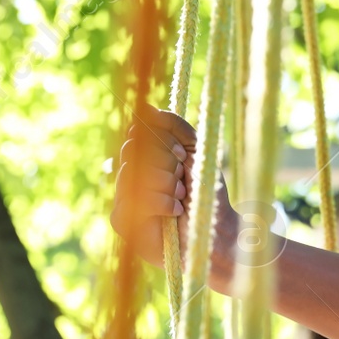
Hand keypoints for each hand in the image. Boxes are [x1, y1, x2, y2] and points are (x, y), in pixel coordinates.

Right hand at [110, 105, 235, 289]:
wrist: (217, 231)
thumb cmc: (206, 194)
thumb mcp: (195, 151)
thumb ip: (174, 127)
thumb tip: (146, 107)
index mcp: (144, 158)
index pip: (138, 133)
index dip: (161, 141)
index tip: (182, 155)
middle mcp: (129, 175)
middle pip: (134, 150)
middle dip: (166, 164)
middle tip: (182, 183)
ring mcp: (123, 197)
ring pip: (134, 173)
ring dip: (167, 185)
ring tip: (180, 199)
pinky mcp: (122, 221)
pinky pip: (135, 199)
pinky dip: (162, 203)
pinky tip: (174, 213)